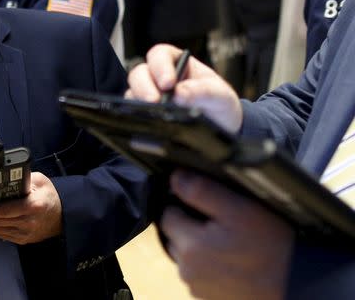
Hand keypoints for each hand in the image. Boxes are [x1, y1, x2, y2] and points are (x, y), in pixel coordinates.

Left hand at [0, 172, 61, 243]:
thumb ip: (23, 179)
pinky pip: (2, 235)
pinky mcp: (23, 239)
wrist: (64, 216)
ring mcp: (25, 233)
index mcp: (32, 206)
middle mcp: (28, 222)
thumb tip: (5, 177)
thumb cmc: (50, 196)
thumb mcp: (40, 180)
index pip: (4, 210)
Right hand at [126, 44, 242, 132]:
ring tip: (152, 112)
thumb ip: (204, 91)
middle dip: (144, 86)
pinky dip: (137, 114)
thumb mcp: (220, 94)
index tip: (168, 83)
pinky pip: (133, 110)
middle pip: (140, 73)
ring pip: (133, 90)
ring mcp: (150, 94)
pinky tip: (149, 120)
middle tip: (155, 101)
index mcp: (177, 63)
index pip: (160, 55)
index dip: (160, 66)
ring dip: (139, 100)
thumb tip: (180, 93)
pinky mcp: (145, 112)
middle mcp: (159, 76)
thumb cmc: (219, 103)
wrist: (222, 127)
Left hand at [161, 170, 293, 299]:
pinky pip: (203, 274)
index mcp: (189, 247)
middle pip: (176, 236)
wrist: (297, 286)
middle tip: (225, 226)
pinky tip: (235, 261)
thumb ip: (201, 191)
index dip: (186, 205)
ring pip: (189, 256)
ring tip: (233, 245)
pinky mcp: (210, 297)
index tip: (210, 207)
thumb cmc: (272, 248)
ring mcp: (198, 288)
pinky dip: (213, 266)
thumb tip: (176, 178)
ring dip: (203, 247)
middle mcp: (187, 271)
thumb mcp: (239, 208)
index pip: (168, 214)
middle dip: (193, 227)